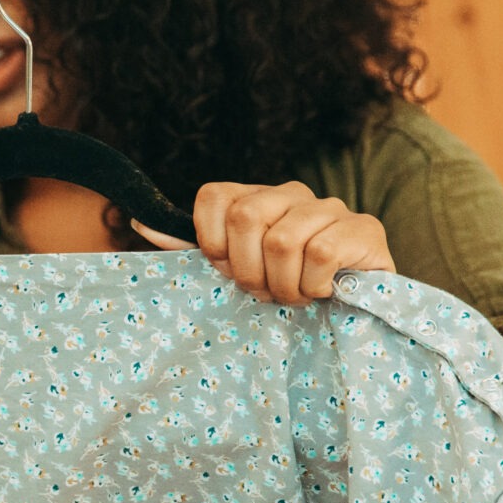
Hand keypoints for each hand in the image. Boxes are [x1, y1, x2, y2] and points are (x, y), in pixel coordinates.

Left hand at [136, 181, 393, 304]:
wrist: (352, 309)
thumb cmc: (284, 287)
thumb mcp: (233, 269)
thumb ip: (191, 249)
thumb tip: (139, 224)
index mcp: (256, 197)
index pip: (214, 196)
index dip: (213, 242)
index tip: (228, 270)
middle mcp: (292, 193)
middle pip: (245, 217)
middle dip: (248, 269)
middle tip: (264, 291)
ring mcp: (330, 207)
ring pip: (282, 240)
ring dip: (283, 285)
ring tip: (295, 295)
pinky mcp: (364, 228)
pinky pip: (320, 254)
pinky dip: (313, 285)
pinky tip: (322, 292)